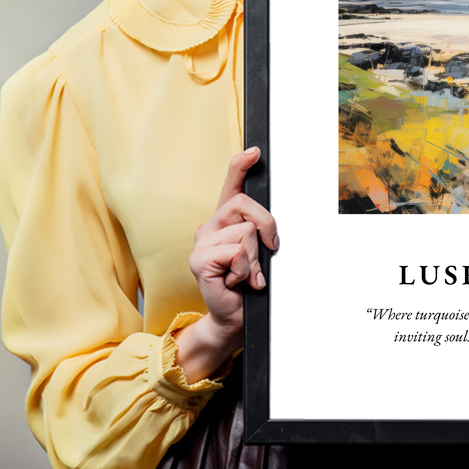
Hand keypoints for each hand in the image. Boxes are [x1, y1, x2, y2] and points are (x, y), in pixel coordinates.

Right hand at [174, 147, 278, 381]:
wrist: (235, 316)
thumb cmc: (248, 283)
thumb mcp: (259, 251)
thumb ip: (260, 232)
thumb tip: (270, 224)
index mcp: (225, 220)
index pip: (231, 185)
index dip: (241, 165)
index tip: (255, 151)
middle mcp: (210, 226)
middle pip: (246, 205)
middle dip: (267, 227)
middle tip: (268, 251)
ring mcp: (201, 242)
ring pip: (246, 232)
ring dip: (255, 258)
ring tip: (246, 274)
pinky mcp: (199, 260)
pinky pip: (236, 252)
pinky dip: (245, 270)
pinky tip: (236, 281)